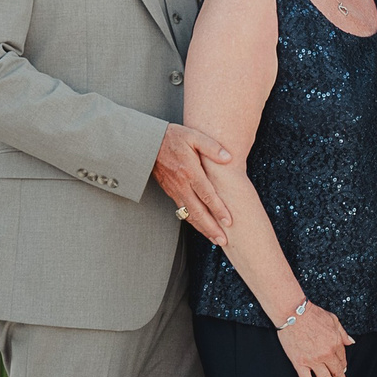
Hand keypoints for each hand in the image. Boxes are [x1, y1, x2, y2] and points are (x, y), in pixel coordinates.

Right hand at [153, 124, 232, 240]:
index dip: (218, 209)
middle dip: (211, 228)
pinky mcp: (170, 192)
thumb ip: (212, 147)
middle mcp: (181, 185)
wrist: (147, 143)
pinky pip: (182, 211)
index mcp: (189, 171)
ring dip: (203, 229)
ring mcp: (174, 190)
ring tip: (215, 240)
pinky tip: (201, 227)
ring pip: (189, 215)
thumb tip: (229, 158)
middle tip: (224, 241)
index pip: (206, 195)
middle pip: (198, 211)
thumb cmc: (173, 137)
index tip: (229, 221)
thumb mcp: (194, 136)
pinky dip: (192, 221)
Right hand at [277, 301, 354, 376]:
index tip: (342, 371)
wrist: (294, 313)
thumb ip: (342, 333)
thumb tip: (350, 342)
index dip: (343, 366)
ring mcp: (313, 360)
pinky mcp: (300, 363)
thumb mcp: (333, 320)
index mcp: (335, 343)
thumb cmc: (312, 314)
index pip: (342, 359)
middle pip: (337, 372)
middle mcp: (326, 354)